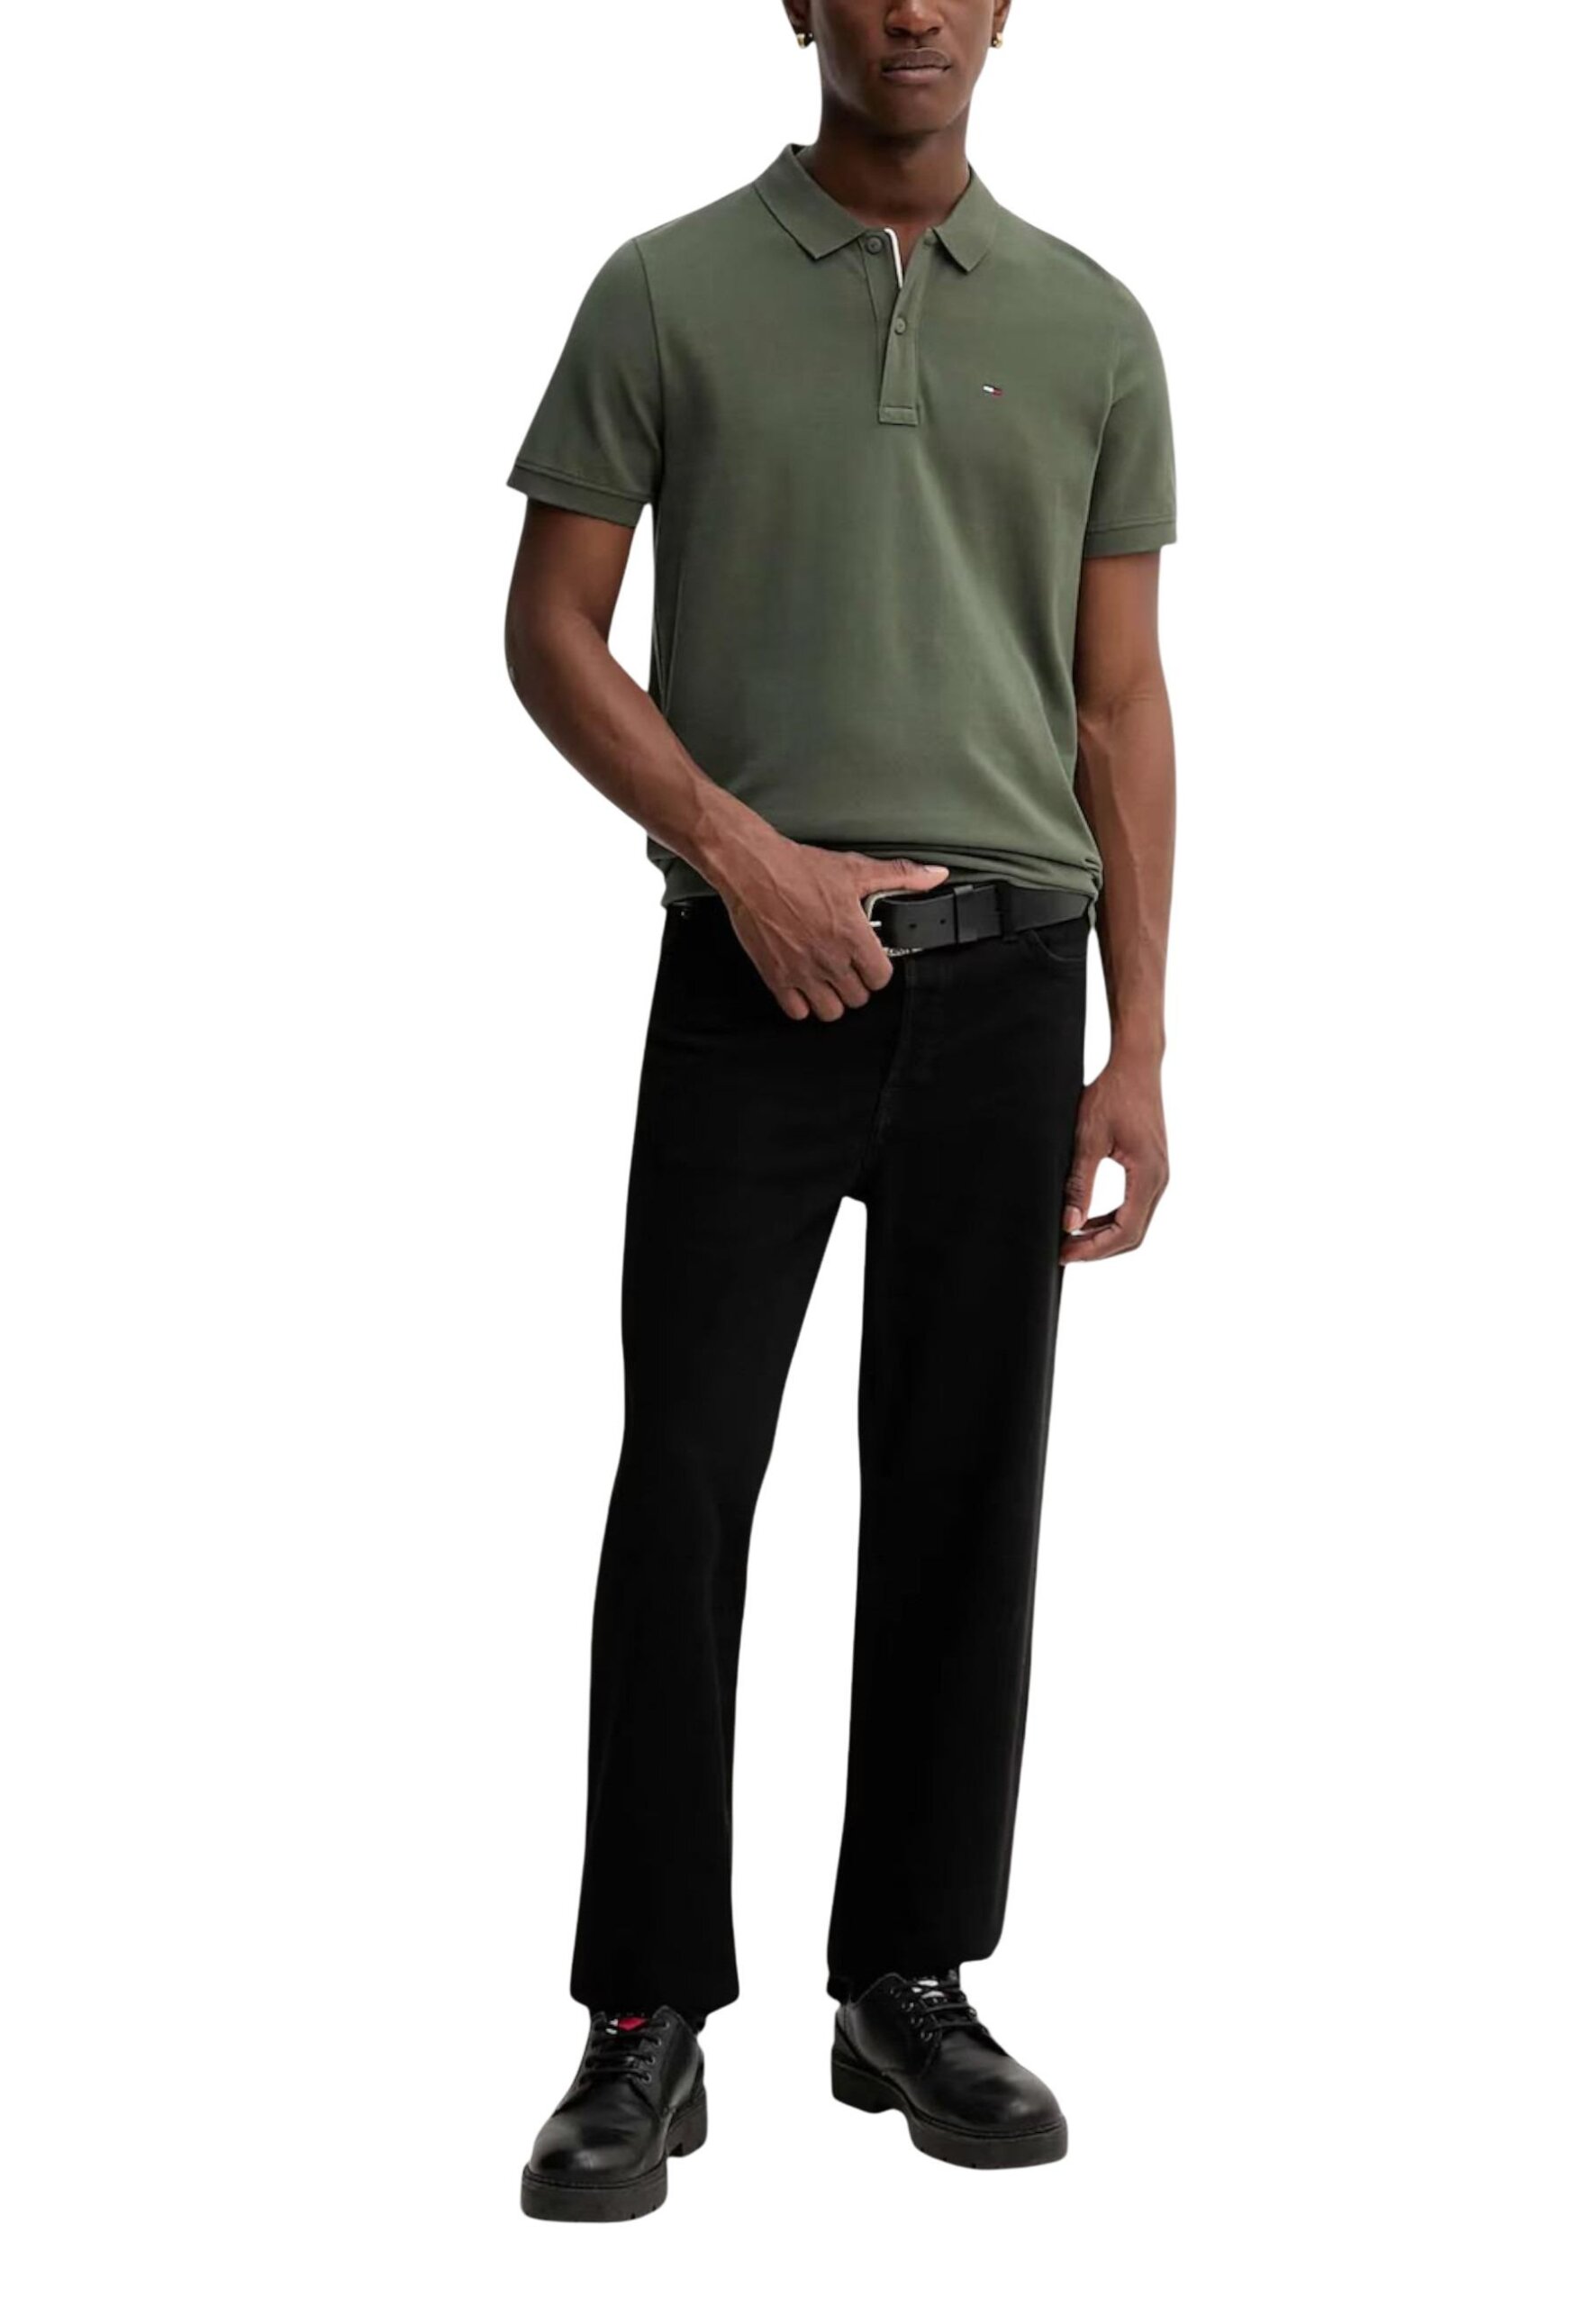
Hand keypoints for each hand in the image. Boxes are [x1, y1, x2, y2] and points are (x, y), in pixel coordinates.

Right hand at [717, 839, 949, 1020]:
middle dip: (856, 984)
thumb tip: (934, 876)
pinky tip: (803, 986)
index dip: (878, 971)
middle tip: (848, 968)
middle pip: (857, 998)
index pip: (881, 978)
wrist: (752, 869)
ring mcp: (802, 971)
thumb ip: (899, 876)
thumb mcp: (855, 869)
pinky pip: (797, 1011)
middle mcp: (830, 958)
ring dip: (832, 999)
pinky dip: (802, 1004)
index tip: (870, 961)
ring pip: (831, 1011)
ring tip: (828, 981)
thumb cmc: (799, 868)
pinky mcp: (776, 976)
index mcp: (852, 936)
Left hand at [1060, 1060, 1168, 1263]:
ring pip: (1134, 1223)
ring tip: (1071, 1240)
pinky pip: (1134, 1206)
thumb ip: (1079, 1184)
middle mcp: (1159, 1180)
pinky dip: (1111, 1219)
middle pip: (1133, 1234)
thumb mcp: (1088, 1139)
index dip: (1094, 1249)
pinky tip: (1086, 1220)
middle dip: (1098, 1249)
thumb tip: (1070, 1224)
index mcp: (1148, 1175)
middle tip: (1064, 1253)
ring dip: (1104, 1235)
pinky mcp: (1151, 1169)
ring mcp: (1158, 1175)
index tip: (1066, 1254)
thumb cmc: (1112, 1095)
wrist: (1136, 1066)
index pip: (1126, 1231)